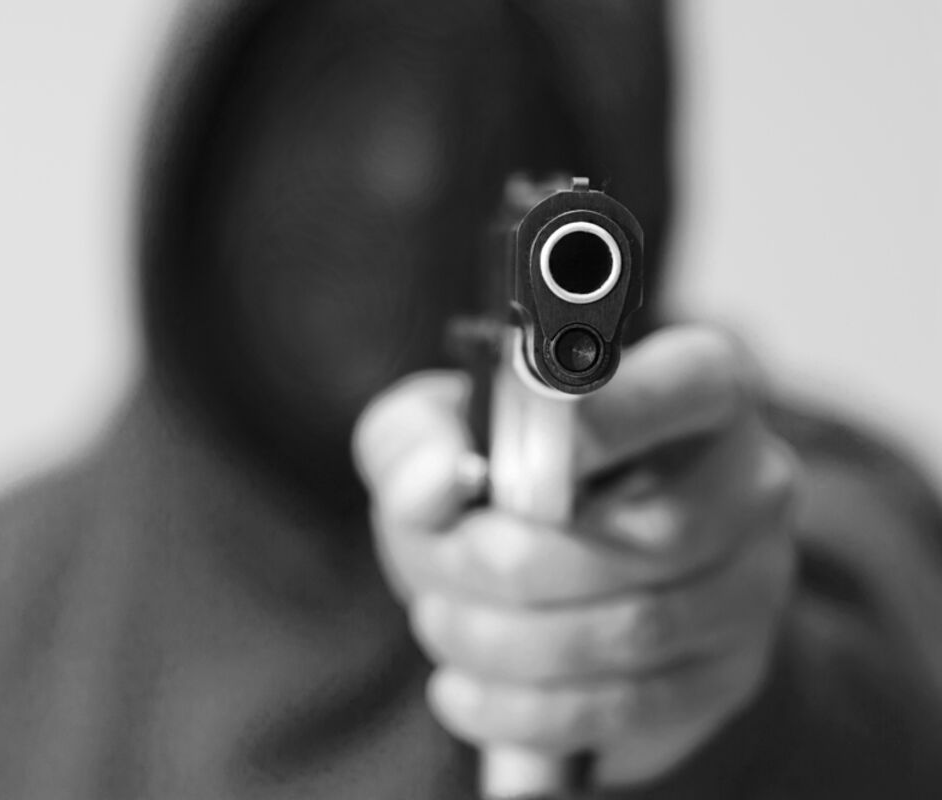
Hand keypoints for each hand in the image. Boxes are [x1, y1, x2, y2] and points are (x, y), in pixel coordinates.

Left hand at [352, 325, 798, 785]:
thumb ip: (415, 440)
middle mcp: (749, 479)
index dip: (607, 420)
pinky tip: (462, 688)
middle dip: (521, 561)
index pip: (687, 384)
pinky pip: (629, 708)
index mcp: (695, 383)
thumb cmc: (488, 480)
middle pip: (658, 534)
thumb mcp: (431, 434)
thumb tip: (441, 480)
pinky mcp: (724, 675)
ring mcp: (750, 584)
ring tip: (440, 621)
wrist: (526, 577)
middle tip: (448, 559)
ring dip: (510, 639)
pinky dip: (526, 708)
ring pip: (638, 630)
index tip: (518, 460)